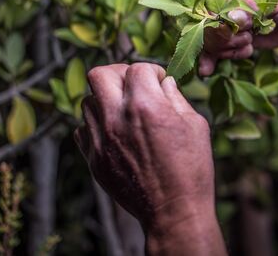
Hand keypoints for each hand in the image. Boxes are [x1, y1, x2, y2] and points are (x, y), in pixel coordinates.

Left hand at [74, 63, 218, 242]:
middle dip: (119, 73)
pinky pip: (82, 129)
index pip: (138, 68)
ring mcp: (100, 139)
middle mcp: (116, 118)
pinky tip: (116, 132)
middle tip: (134, 85)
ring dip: (106, 99)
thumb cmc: (191, 167)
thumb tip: (164, 82)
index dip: (152, 71)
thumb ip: (176, 98)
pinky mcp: (94, 158)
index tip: (160, 82)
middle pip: (99, 74)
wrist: (173, 210)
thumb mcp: (195, 125)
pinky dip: (97, 124)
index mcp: (145, 105)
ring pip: (88, 101)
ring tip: (125, 110)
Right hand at [199, 0, 277, 75]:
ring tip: (248, 44)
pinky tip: (233, 58)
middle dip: (221, 35)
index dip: (214, 15)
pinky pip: (216, 50)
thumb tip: (230, 17)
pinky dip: (223, 57)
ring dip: (226, 47)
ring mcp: (224, 16)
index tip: (227, 29)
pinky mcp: (229, 34)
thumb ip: (255, 7)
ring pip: (208, 37)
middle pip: (205, 19)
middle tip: (245, 38)